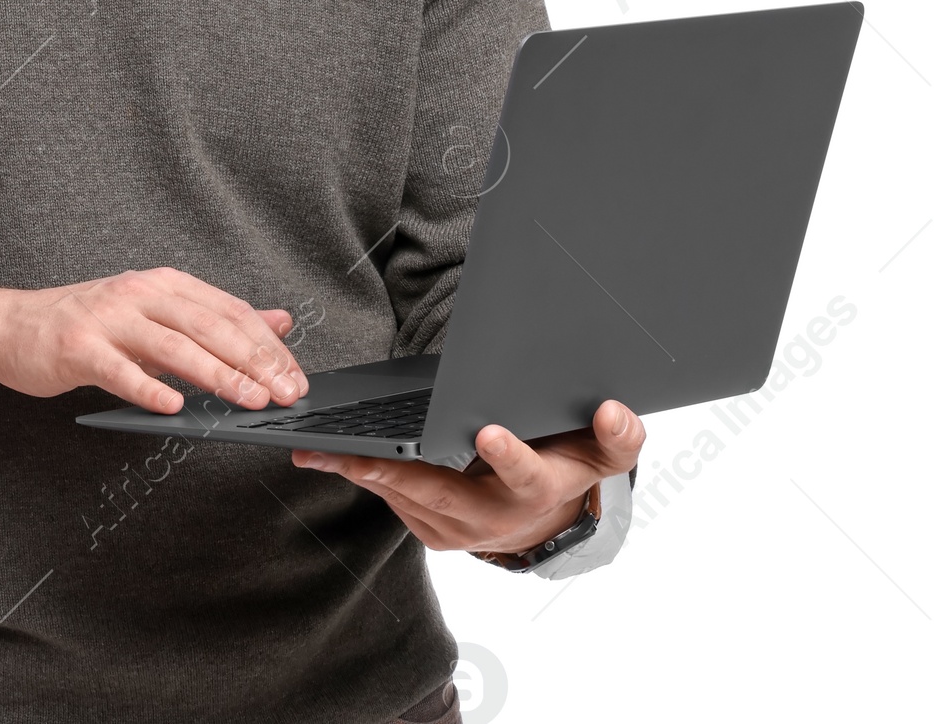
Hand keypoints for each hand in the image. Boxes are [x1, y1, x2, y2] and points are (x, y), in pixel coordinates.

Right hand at [0, 267, 308, 418]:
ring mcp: (108, 318)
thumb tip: (279, 322)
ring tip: (247, 400)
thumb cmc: (90, 326)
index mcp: (164, 284)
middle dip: (252, 361)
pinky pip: (120, 370)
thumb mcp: (156, 312)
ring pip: (173, 346)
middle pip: (208, 325)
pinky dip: (149, 389)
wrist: (15, 326)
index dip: (266, 344)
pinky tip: (174, 408)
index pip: (228, 311)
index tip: (294, 377)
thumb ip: (215, 318)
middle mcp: (140, 293)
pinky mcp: (79, 347)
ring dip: (216, 375)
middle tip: (283, 393)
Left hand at [292, 399, 643, 553]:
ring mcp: (457, 529)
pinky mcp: (429, 527)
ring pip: (406, 498)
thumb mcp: (602, 454)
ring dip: (363, 474)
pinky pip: (393, 499)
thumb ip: (616, 437)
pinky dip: (362, 476)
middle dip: (398, 471)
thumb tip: (616, 410)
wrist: (544, 520)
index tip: (488, 432)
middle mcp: (493, 518)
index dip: (509, 456)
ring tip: (321, 450)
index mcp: (536, 491)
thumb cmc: (567, 467)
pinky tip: (328, 455)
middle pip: (442, 493)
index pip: (526, 476)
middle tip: (359, 452)